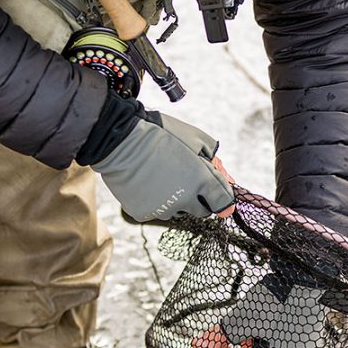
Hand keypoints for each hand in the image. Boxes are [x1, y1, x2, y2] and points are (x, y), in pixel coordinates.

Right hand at [78, 92, 234, 220]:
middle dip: (201, 198)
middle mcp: (185, 199)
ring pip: (179, 210)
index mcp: (201, 181)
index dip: (224, 199)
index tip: (221, 197)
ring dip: (178, 198)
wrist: (122, 140)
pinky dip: (157, 200)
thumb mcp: (197, 138)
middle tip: (189, 179)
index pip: (224, 203)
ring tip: (164, 175)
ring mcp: (163, 208)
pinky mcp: (144, 213)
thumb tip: (226, 177)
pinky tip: (149, 181)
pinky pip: (157, 210)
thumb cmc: (161, 134)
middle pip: (203, 211)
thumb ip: (215, 160)